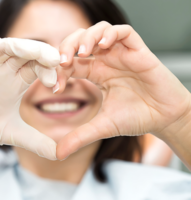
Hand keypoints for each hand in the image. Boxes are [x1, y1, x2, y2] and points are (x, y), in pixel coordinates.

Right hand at [0, 37, 59, 159]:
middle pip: (27, 54)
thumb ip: (36, 142)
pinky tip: (0, 46)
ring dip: (22, 47)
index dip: (49, 72)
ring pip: (7, 47)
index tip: (56, 84)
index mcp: (16, 83)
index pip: (38, 68)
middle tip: (56, 61)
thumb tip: (60, 155)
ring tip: (37, 53)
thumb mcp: (11, 134)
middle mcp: (4, 71)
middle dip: (42, 54)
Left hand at [56, 22, 190, 159]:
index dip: (59, 70)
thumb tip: (57, 154)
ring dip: (86, 37)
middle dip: (67, 46)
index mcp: (95, 73)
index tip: (55, 86)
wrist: (164, 119)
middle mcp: (106, 60)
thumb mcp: (102, 127)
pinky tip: (103, 46)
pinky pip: (123, 31)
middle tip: (62, 61)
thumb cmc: (136, 118)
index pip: (70, 62)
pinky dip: (110, 34)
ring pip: (99, 30)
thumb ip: (79, 137)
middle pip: (80, 40)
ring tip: (81, 52)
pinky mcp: (138, 51)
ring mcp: (121, 54)